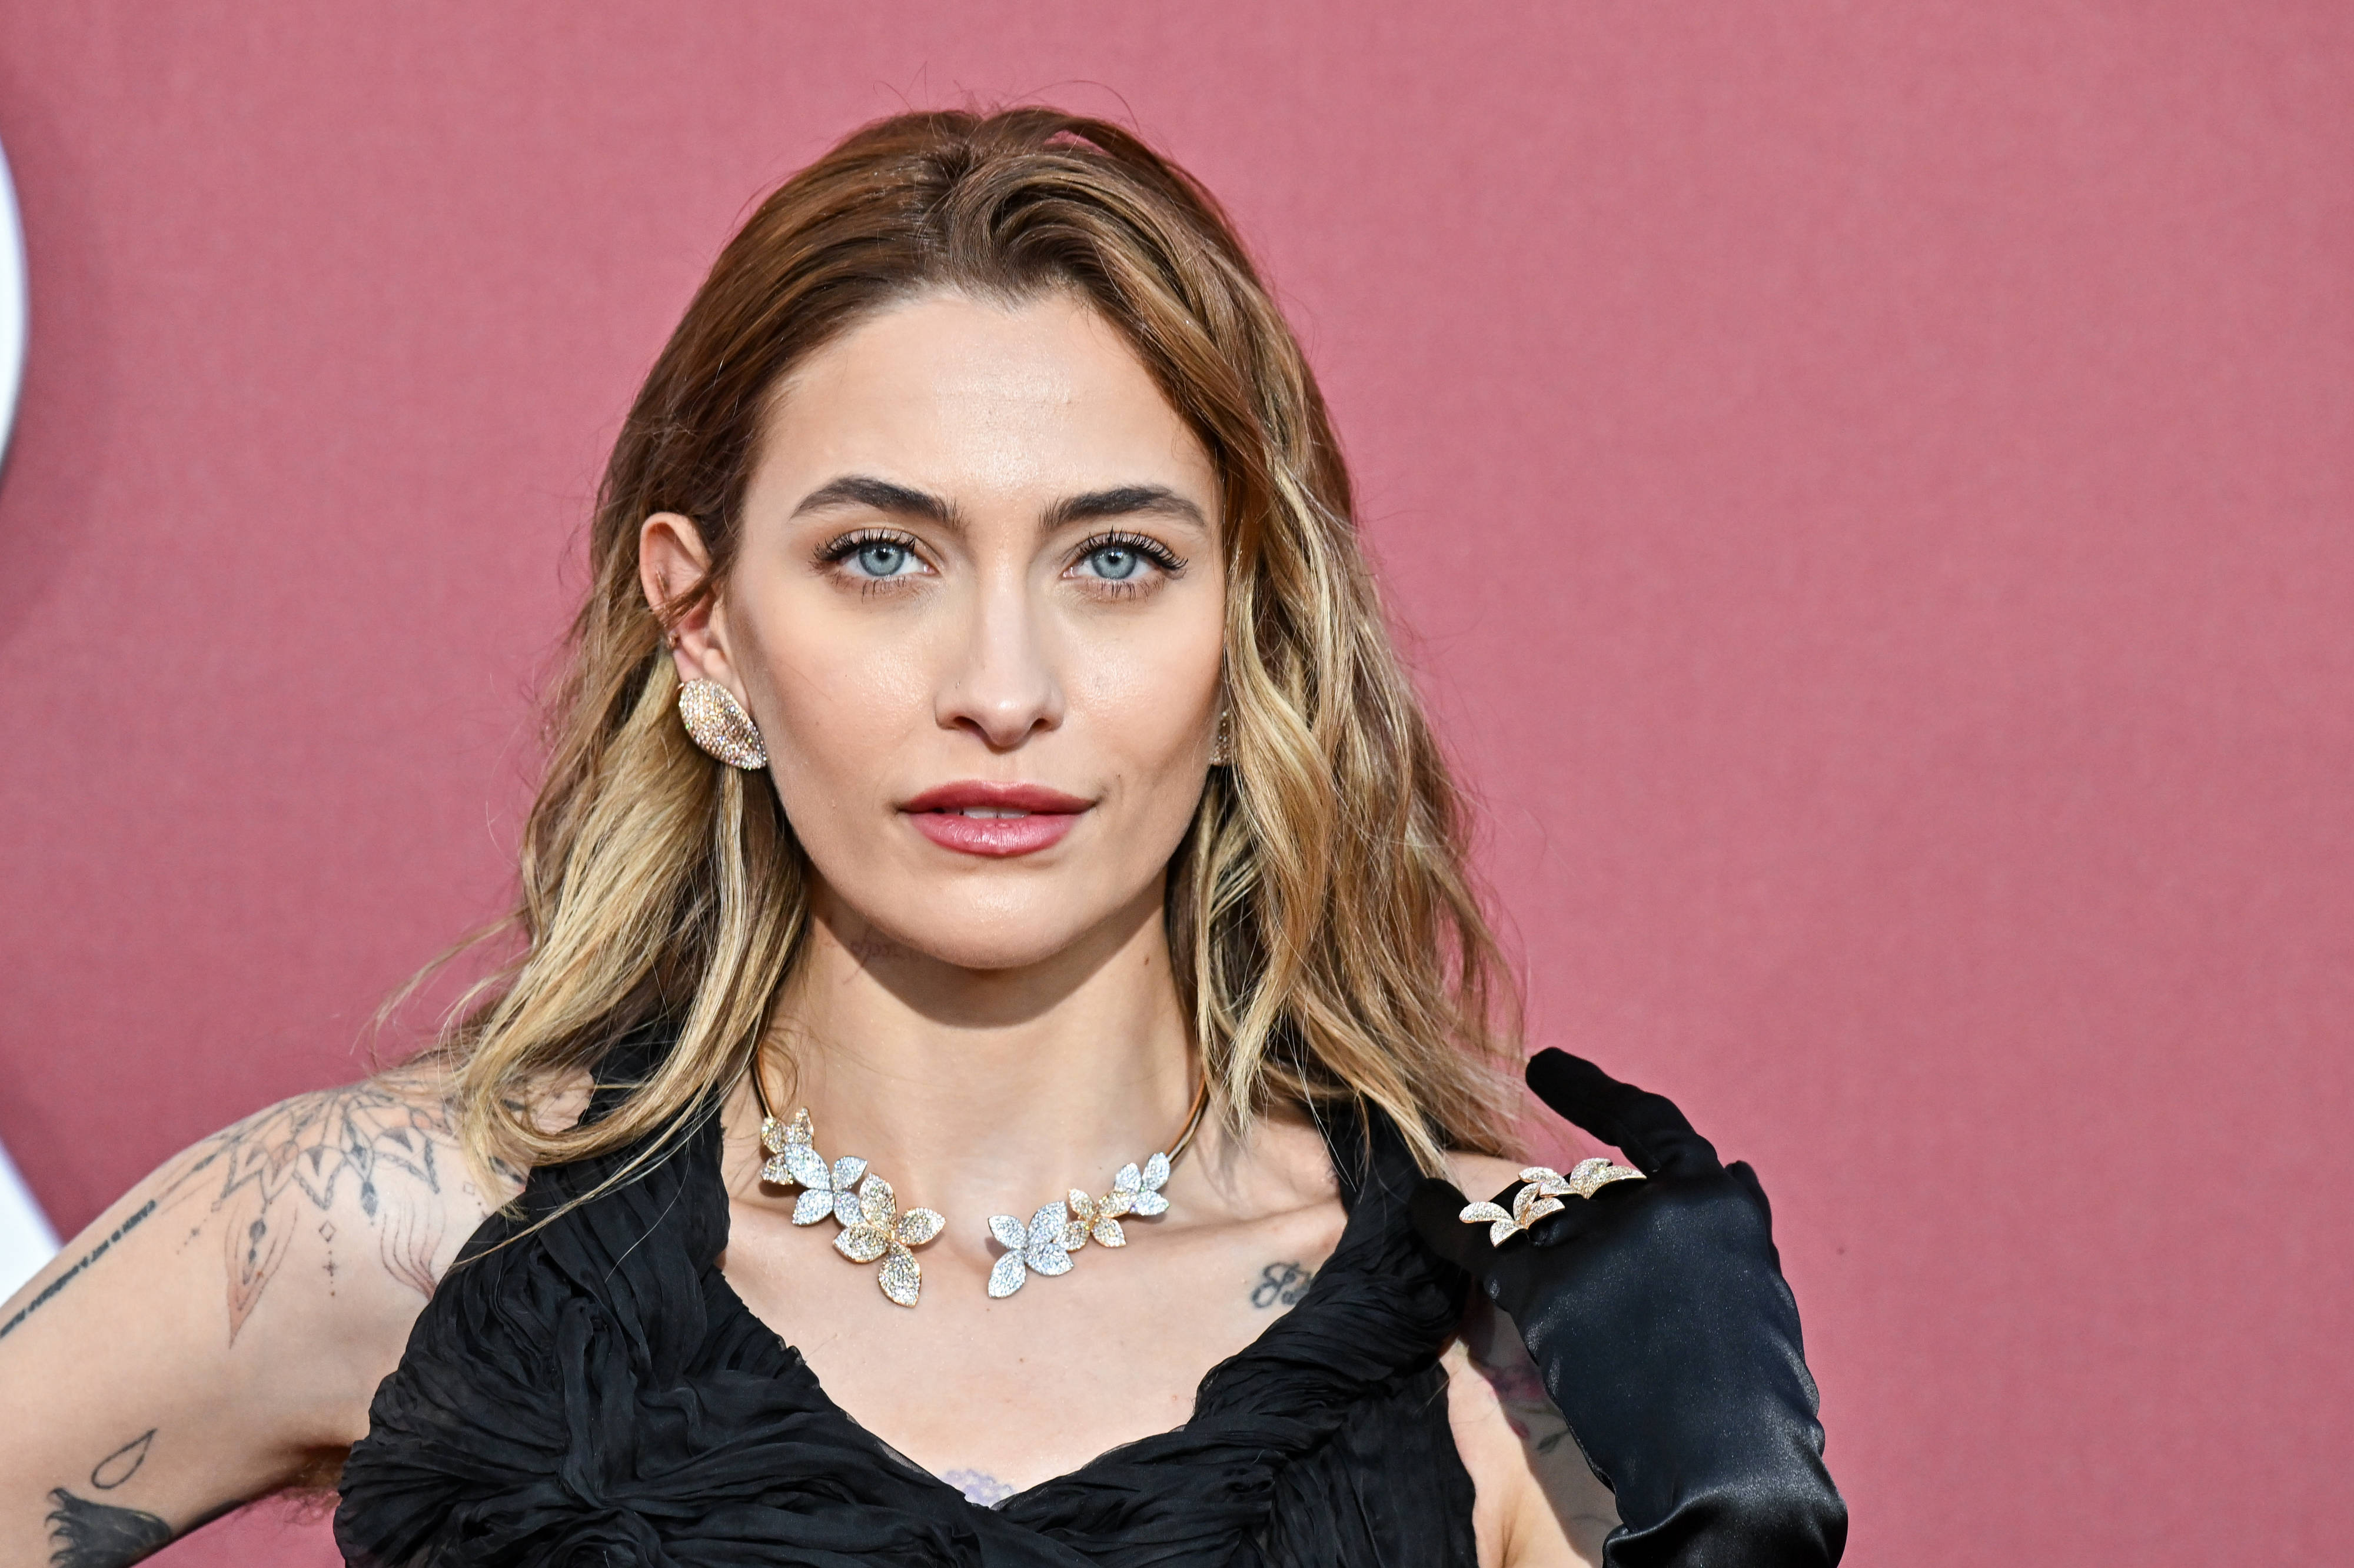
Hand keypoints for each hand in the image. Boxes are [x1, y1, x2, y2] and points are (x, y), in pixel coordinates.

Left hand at [1412, 1049, 1845, 1566]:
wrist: (1728, 1473)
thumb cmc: (1750, 1409)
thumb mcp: (1759, 1299)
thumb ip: (1718, 1241)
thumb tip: (1712, 1189)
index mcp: (1720, 1204)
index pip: (1651, 1128)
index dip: (1594, 1095)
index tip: (1545, 1068)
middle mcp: (1659, 1204)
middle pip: (1585, 1189)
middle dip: (1571, 1225)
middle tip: (1576, 1279)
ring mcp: (1602, 1243)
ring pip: (1536, 1215)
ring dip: (1524, 1239)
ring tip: (1526, 1274)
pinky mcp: (1550, 1289)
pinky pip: (1480, 1241)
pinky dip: (1442, 1222)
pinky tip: (1419, 1205)